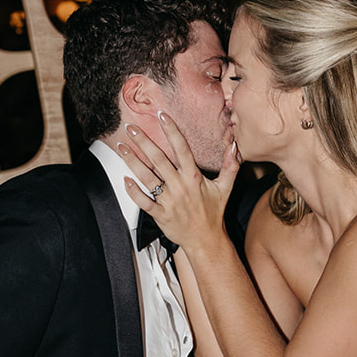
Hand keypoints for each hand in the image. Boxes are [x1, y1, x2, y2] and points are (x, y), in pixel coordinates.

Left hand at [116, 113, 239, 254]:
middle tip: (131, 128)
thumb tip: (235, 146)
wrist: (206, 240)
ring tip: (121, 147)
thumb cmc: (213, 213)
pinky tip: (124, 179)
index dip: (172, 131)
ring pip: (146, 178)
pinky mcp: (160, 214)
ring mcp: (169, 201)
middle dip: (144, 142)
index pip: (182, 149)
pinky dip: (133, 191)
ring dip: (132, 161)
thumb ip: (230, 165)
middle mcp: (180, 186)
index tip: (162, 116)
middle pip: (159, 160)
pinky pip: (143, 201)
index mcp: (193, 177)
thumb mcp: (225, 188)